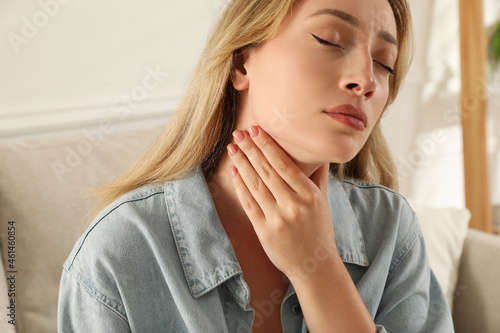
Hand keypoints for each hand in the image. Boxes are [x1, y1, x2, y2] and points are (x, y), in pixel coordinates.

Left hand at [227, 125, 337, 281]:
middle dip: (251, 149)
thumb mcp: (323, 202)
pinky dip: (240, 186)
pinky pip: (249, 204)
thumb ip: (318, 177)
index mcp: (309, 195)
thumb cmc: (319, 231)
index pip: (284, 164)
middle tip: (239, 133)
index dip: (268, 146)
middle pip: (267, 171)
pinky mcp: (264, 231)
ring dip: (242, 164)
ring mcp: (278, 218)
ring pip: (256, 185)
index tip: (256, 130)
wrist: (314, 265)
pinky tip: (234, 172)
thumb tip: (319, 154)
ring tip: (233, 148)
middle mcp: (294, 205)